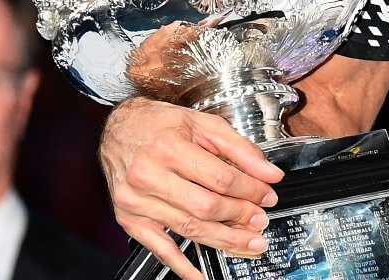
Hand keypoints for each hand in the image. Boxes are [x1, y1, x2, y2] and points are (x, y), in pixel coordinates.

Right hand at [99, 98, 284, 279]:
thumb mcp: (203, 123)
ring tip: (248, 243)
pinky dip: (183, 265)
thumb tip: (269, 173)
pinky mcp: (129, 219)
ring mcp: (136, 201)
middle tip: (261, 221)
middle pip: (206, 207)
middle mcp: (148, 175)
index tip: (268, 195)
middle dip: (240, 217)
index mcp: (169, 148)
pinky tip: (201, 274)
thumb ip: (239, 148)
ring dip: (223, 240)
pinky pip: (159, 248)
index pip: (221, 178)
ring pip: (189, 228)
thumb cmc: (159, 124)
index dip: (251, 190)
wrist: (119, 128)